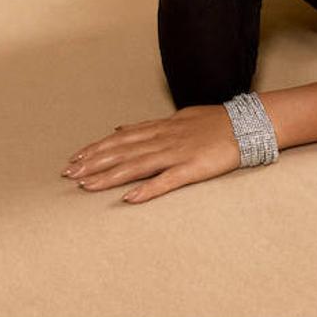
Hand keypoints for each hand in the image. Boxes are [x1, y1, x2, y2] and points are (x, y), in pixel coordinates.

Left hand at [62, 105, 243, 202]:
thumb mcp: (179, 117)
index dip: (97, 148)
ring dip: (110, 176)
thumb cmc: (214, 122)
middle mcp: (164, 138)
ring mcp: (177, 153)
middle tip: (69, 173)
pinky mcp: (192, 169)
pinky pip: (166, 181)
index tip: (75, 158)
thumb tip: (123, 127)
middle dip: (94, 162)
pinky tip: (129, 199)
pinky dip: (147, 190)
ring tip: (86, 186)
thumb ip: (150, 125)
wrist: (247, 124)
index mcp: (161, 127)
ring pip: (137, 165)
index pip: (121, 138)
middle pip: (123, 151)